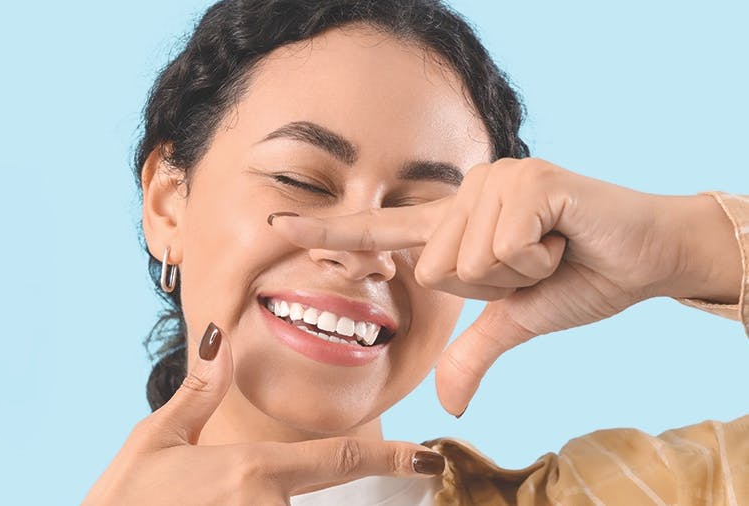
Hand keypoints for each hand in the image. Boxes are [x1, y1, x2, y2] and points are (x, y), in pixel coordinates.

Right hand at [82, 323, 445, 505]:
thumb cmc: (123, 498)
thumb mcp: (157, 439)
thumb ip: (198, 393)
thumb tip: (221, 339)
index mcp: (251, 470)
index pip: (339, 460)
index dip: (390, 458)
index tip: (428, 459)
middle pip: (329, 502)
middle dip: (353, 495)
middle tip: (371, 481)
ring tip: (231, 493)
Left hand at [267, 158, 740, 414]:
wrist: (646, 257)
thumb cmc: (579, 279)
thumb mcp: (515, 321)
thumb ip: (473, 353)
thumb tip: (448, 408)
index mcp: (455, 228)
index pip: (382, 231)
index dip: (330, 232)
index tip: (278, 224)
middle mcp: (464, 195)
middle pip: (431, 270)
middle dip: (490, 286)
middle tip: (536, 263)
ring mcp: (492, 181)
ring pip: (464, 263)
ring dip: (518, 274)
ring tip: (551, 248)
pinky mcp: (525, 178)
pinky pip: (500, 248)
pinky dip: (537, 261)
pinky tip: (563, 236)